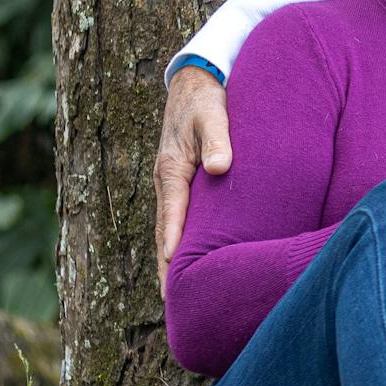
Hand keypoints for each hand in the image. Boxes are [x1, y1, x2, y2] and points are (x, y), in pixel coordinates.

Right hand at [156, 65, 231, 294]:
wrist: (196, 82)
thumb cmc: (208, 100)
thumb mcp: (214, 115)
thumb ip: (218, 139)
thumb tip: (219, 168)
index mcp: (171, 169)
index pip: (173, 216)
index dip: (173, 246)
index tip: (174, 274)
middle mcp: (167, 181)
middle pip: (167, 232)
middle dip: (168, 267)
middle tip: (174, 303)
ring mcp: (173, 185)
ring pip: (172, 229)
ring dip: (172, 260)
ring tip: (178, 296)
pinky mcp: (184, 183)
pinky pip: (180, 219)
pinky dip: (180, 242)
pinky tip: (189, 263)